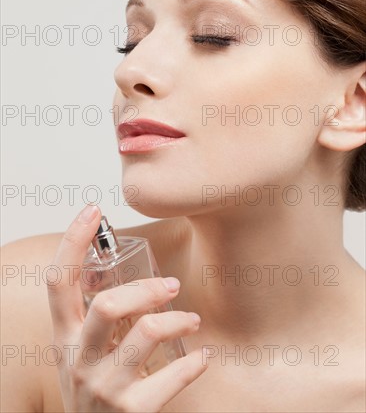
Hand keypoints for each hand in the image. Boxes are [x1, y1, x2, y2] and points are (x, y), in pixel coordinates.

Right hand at [47, 204, 207, 411]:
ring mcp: (103, 388)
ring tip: (192, 320)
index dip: (72, 242)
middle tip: (171, 286)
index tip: (91, 210)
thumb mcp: (83, 353)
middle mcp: (79, 360)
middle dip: (146, 288)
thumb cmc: (94, 390)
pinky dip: (194, 363)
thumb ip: (98, 320)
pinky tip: (203, 357)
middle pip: (108, 305)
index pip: (58, 281)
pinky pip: (172, 377)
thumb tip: (136, 278)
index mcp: (64, 338)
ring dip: (178, 319)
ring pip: (146, 332)